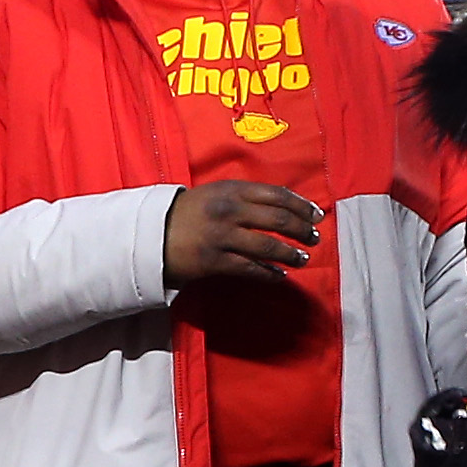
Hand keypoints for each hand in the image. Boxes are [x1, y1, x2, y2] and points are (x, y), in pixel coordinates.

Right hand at [165, 179, 318, 286]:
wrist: (150, 234)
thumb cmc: (187, 213)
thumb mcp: (216, 193)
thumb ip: (245, 196)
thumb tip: (280, 206)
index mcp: (232, 190)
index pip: (278, 195)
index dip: (301, 205)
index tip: (316, 214)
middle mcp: (230, 211)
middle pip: (278, 220)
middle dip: (302, 230)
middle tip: (314, 237)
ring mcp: (222, 237)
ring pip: (268, 246)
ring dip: (290, 254)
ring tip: (303, 259)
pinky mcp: (214, 262)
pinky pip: (249, 268)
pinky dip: (268, 273)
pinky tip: (279, 276)